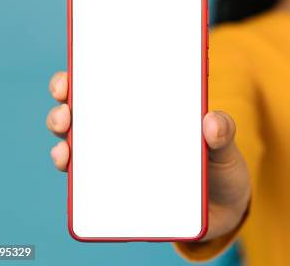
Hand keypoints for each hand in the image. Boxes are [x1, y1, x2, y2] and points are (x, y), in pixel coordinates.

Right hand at [46, 71, 250, 240]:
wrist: (225, 211)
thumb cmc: (220, 168)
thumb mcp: (225, 146)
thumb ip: (224, 132)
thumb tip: (211, 121)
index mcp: (148, 112)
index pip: (108, 87)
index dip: (82, 78)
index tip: (70, 78)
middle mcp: (125, 135)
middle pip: (84, 118)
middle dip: (64, 111)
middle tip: (66, 114)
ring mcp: (120, 165)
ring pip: (79, 152)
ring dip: (64, 147)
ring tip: (66, 150)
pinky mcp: (120, 196)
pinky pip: (91, 190)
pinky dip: (78, 183)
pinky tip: (75, 177)